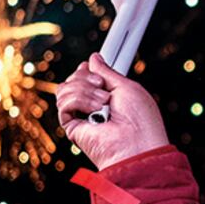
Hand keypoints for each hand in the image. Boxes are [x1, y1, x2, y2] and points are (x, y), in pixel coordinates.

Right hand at [56, 53, 168, 169]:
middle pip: (73, 78)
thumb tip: (93, 59)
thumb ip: (107, 71)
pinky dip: (78, 100)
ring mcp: (82, 115)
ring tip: (103, 102)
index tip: (95, 66)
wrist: (137, 144)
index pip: (87, 74)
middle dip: (86, 77)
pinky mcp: (72, 126)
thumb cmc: (140, 120)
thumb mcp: (126, 86)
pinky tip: (95, 109)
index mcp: (108, 96)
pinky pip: (63, 103)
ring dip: (84, 89)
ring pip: (65, 88)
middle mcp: (93, 105)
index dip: (88, 69)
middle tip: (104, 87)